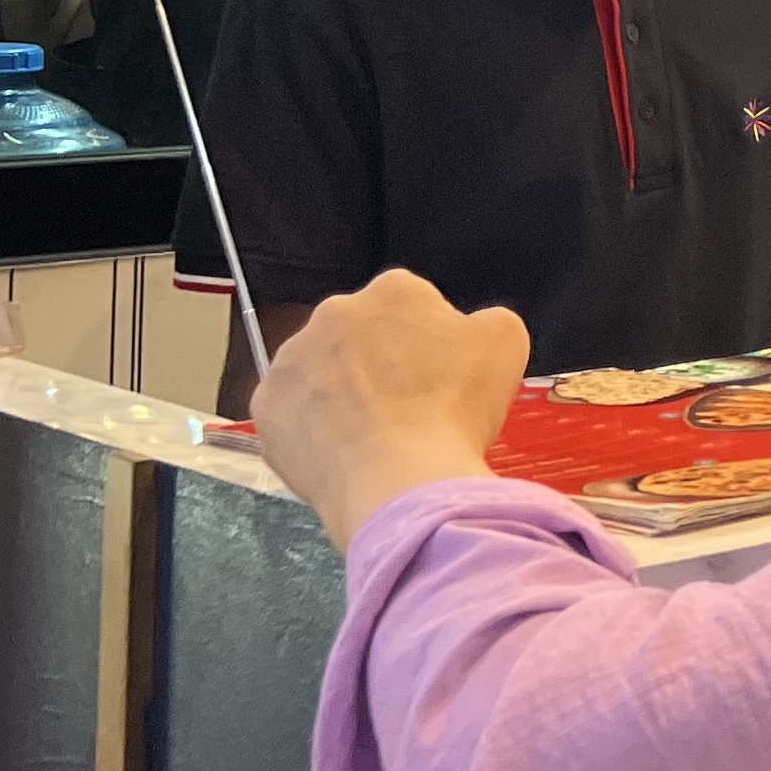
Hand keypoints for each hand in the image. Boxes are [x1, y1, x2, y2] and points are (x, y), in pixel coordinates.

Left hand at [250, 272, 529, 552]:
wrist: (399, 479)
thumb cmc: (454, 407)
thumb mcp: (506, 343)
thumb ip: (485, 320)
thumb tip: (464, 330)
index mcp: (393, 290)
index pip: (412, 304)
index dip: (430, 341)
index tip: (439, 376)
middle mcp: (333, 312)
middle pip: (361, 333)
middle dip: (379, 360)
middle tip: (407, 406)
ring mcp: (290, 360)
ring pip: (320, 370)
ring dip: (340, 391)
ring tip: (372, 435)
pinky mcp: (265, 406)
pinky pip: (291, 411)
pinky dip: (310, 428)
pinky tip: (341, 452)